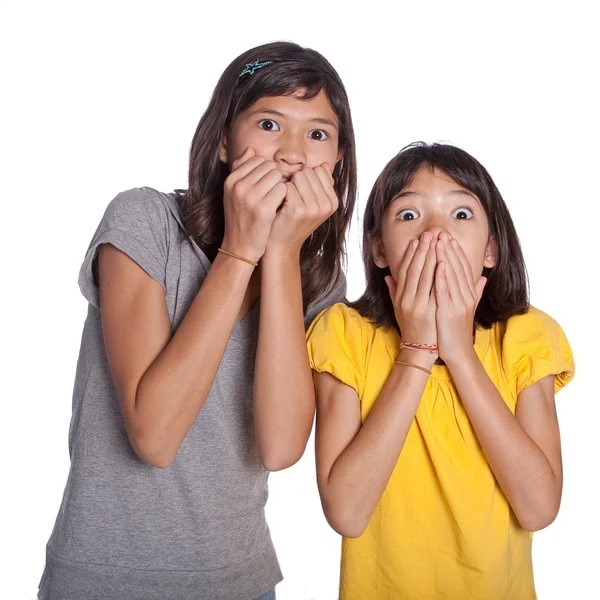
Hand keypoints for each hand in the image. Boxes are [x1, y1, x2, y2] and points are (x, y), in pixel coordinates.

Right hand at [221, 147, 287, 262]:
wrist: (239, 247)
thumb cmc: (240, 218)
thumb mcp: (234, 192)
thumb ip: (241, 169)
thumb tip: (251, 149)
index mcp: (231, 180)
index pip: (256, 159)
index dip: (266, 171)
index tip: (266, 184)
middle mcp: (238, 186)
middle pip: (269, 166)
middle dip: (275, 177)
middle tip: (273, 193)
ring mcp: (250, 197)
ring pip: (277, 176)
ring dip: (281, 186)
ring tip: (276, 200)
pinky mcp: (264, 209)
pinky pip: (283, 190)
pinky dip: (285, 197)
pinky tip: (280, 206)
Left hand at [265, 163, 338, 255]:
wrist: (282, 245)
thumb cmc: (293, 222)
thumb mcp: (312, 204)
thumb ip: (320, 184)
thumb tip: (324, 164)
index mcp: (333, 202)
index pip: (319, 170)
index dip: (305, 179)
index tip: (300, 195)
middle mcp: (326, 205)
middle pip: (308, 172)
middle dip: (296, 181)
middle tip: (291, 199)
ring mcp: (313, 208)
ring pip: (298, 176)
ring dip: (288, 185)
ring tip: (287, 202)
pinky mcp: (298, 209)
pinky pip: (287, 185)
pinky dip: (280, 192)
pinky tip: (280, 205)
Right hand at [385, 232, 437, 351]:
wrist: (418, 348)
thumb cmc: (411, 327)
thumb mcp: (398, 309)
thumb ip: (393, 291)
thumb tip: (387, 276)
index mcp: (400, 297)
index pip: (405, 271)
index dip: (411, 255)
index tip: (416, 241)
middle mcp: (406, 299)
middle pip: (414, 270)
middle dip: (422, 251)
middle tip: (428, 235)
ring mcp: (417, 305)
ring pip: (423, 277)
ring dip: (430, 258)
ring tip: (435, 243)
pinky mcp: (428, 311)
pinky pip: (434, 290)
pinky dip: (437, 275)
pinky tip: (442, 263)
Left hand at [434, 233, 486, 363]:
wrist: (457, 351)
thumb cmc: (456, 329)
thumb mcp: (467, 307)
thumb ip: (475, 291)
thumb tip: (483, 277)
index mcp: (469, 294)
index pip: (463, 268)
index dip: (456, 252)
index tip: (448, 238)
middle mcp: (466, 296)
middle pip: (458, 268)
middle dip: (449, 250)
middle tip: (441, 233)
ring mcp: (459, 303)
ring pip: (452, 276)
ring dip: (445, 258)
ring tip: (438, 242)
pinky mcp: (450, 311)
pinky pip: (446, 291)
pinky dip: (443, 277)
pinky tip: (438, 265)